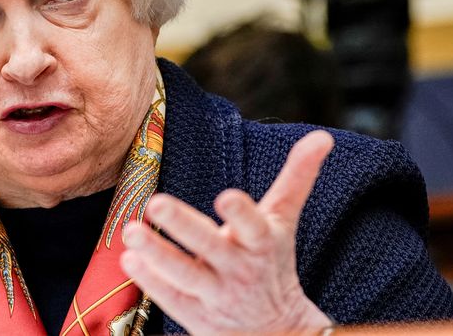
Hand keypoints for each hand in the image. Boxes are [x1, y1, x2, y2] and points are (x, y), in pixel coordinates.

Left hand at [120, 129, 334, 334]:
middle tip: (155, 203)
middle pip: (210, 247)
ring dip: (156, 254)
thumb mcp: (284, 221)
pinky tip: (129, 260)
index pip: (253, 226)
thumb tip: (323, 136)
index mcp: (261, 241)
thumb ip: (297, 178)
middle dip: (184, 226)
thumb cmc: (272, 262)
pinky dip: (151, 282)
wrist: (278, 331)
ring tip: (130, 232)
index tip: (226, 197)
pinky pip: (171, 299)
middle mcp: (239, 268)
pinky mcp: (196, 316)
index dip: (241, 213)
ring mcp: (216, 294)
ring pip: (185, 275)